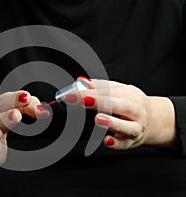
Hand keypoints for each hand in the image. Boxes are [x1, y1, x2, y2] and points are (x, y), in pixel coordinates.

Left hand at [63, 78, 178, 150]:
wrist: (154, 121)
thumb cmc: (131, 105)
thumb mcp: (120, 92)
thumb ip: (100, 87)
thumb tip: (81, 81)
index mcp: (130, 95)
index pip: (110, 91)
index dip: (90, 91)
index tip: (73, 92)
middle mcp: (135, 111)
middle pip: (120, 105)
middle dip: (101, 102)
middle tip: (83, 100)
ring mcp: (135, 128)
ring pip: (127, 126)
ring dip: (112, 123)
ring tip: (97, 119)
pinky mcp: (131, 142)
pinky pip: (125, 144)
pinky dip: (116, 144)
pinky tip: (107, 140)